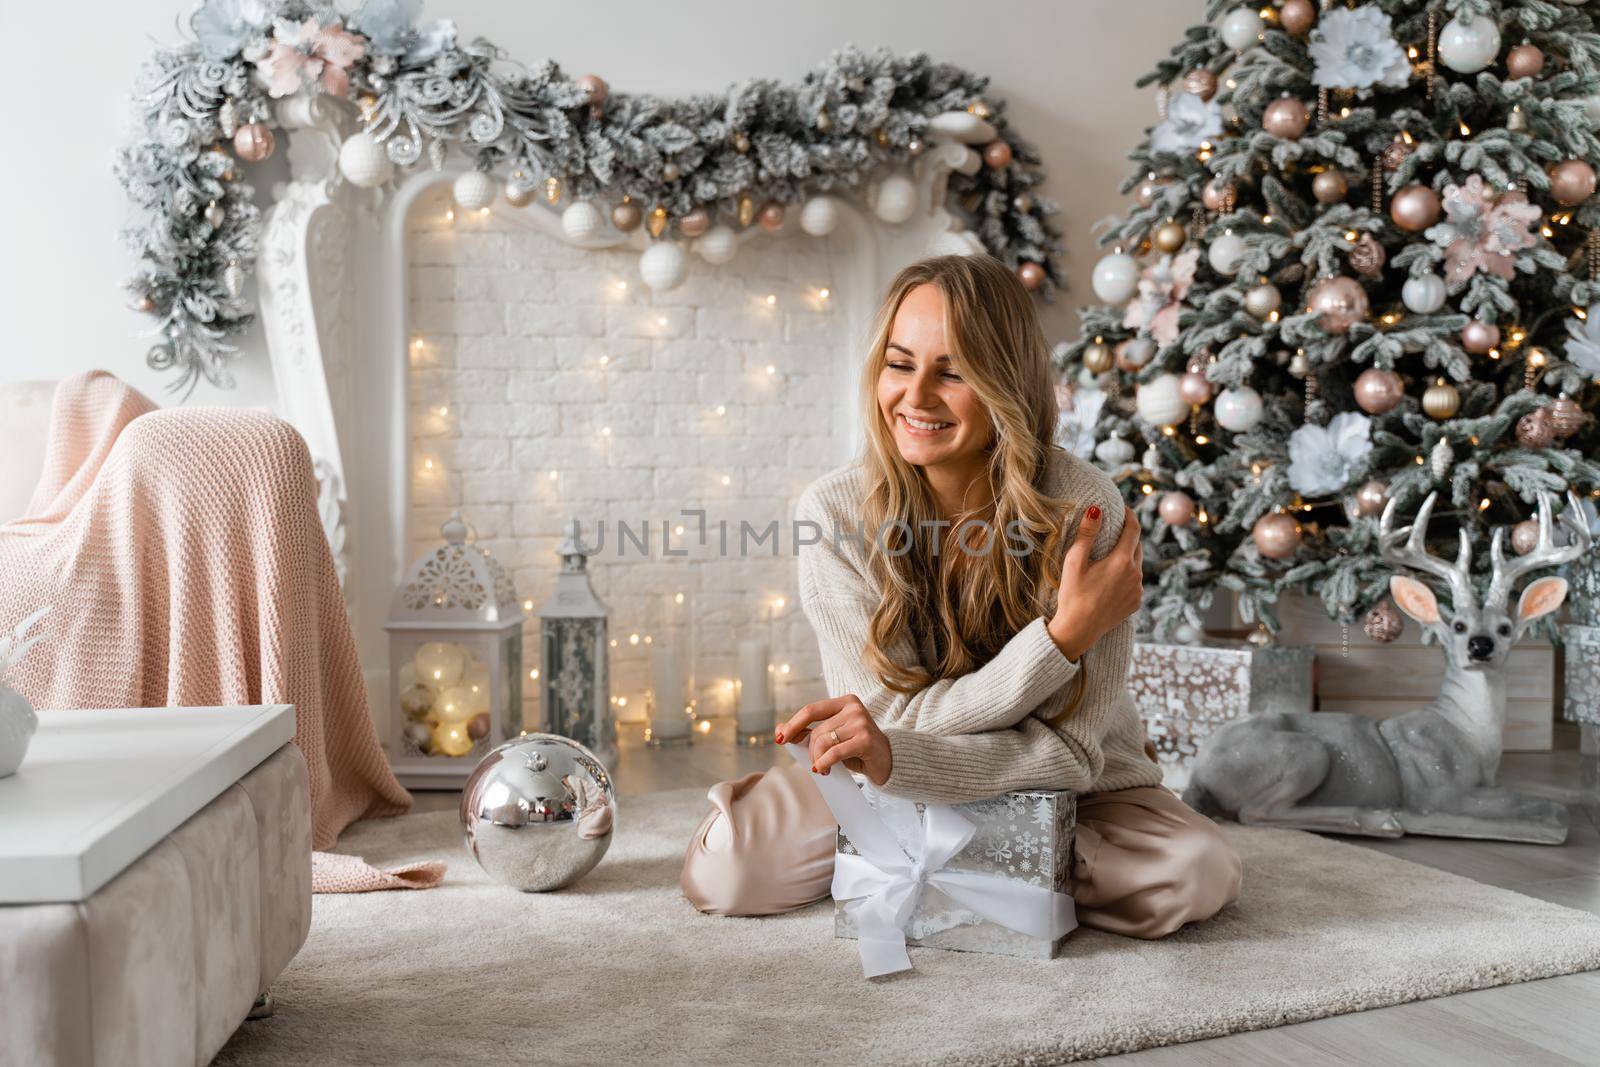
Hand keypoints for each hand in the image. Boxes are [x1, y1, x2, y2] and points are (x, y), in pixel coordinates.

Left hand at [776, 695, 891, 785]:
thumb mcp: (832, 738)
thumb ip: (809, 732)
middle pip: (817, 730)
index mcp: (844, 702)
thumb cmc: (857, 749)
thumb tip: (779, 729)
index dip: (793, 724)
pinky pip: (835, 752)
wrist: (887, 761)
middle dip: (811, 751)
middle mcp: (853, 708)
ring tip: (823, 768)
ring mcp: (861, 722)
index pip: (811, 710)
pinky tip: (824, 770)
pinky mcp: (865, 739)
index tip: (780, 738)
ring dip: (818, 759)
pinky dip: (824, 762)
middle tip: (815, 763)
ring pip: (824, 741)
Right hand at [1048, 503, 1142, 661]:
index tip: (1123, 508)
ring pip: (1137, 564)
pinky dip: (1127, 575)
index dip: (1129, 515)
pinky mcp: (1136, 603)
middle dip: (1128, 535)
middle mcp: (1136, 574)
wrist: (1078, 630)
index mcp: (1122, 561)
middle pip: (1137, 545)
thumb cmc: (1073, 595)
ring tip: (1110, 555)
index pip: (1134, 529)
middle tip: (1114, 529)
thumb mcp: (1074, 561)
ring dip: (1127, 556)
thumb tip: (1096, 509)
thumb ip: (1087, 534)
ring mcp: (1138, 590)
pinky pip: (1135, 582)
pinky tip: (1111, 579)